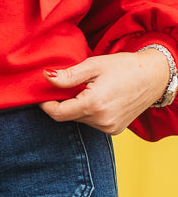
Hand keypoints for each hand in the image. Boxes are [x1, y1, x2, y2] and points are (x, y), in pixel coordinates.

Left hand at [38, 49, 171, 133]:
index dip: (45, 104)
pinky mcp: (114, 130)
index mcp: (94, 105)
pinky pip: (92, 122)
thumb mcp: (93, 66)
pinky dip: (88, 112)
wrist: (154, 76)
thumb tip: (45, 77)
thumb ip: (68, 75)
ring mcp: (109, 128)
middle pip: (68, 116)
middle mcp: (101, 121)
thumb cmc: (124, 67)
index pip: (57, 113)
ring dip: (76, 107)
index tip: (41, 94)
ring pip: (79, 120)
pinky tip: (98, 98)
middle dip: (63, 102)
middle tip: (66, 86)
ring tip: (87, 89)